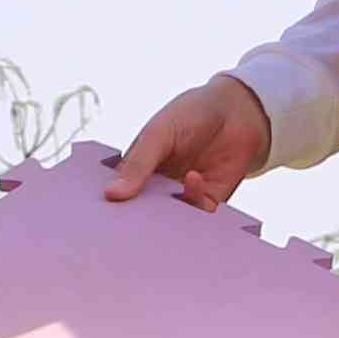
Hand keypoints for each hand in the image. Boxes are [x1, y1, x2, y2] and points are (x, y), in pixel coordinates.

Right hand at [107, 74, 273, 207]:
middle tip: (128, 227)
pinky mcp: (209, 202)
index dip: (110, 207)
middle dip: (136, 223)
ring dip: (165, 220)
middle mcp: (159, 188)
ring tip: (161, 209)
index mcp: (139, 170)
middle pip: (142, 215)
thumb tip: (111, 195)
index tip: (100, 217)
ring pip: (169, 222)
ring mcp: (183, 197)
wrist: (238, 110)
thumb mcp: (159, 134)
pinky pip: (198, 217)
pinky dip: (194, 204)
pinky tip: (193, 178)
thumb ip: (139, 164)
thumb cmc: (192, 114)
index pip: (118, 195)